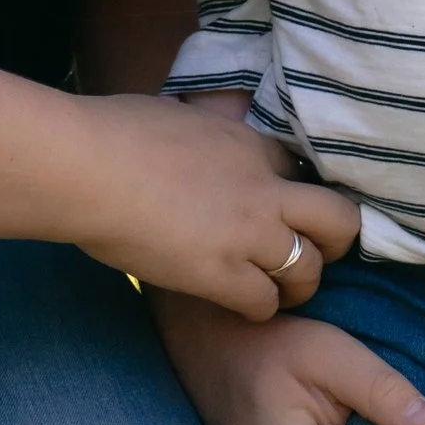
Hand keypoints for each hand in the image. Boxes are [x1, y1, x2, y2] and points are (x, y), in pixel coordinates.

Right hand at [74, 95, 358, 318]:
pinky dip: (259, 309)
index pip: (301, 169)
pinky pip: (264, 303)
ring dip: (298, 286)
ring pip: (308, 270)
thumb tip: (192, 138)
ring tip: (281, 292)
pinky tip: (242, 308)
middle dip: (336, 241)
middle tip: (316, 255)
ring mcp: (246, 234)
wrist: (85, 167)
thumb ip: (202, 133)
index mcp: (250, 144)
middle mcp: (262, 189)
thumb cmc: (111, 132)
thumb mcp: (177, 115)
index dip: (298, 192)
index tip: (286, 209)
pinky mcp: (220, 274)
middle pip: (339, 220)